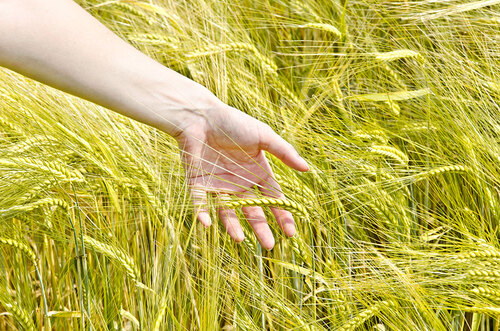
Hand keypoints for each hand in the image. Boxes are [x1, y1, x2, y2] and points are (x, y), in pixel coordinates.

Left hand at [175, 101, 308, 249]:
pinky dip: (202, 213)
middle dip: (261, 228)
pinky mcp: (197, 183)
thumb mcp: (263, 136)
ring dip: (233, 226)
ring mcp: (218, 184)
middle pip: (252, 210)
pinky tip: (207, 224)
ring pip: (227, 211)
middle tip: (269, 246)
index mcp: (256, 171)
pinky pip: (199, 203)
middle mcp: (238, 181)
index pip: (273, 197)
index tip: (291, 233)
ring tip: (240, 239)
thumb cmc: (232, 122)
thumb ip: (284, 152)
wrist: (199, 115)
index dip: (282, 215)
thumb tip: (307, 169)